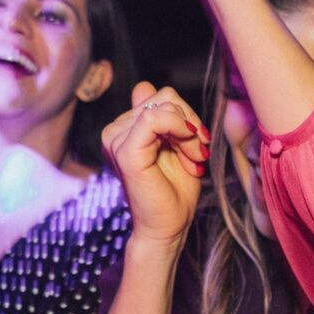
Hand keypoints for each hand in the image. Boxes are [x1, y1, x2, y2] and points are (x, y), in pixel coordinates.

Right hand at [104, 82, 207, 246]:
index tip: (197, 142)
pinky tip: (188, 155)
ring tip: (192, 160)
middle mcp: (115, 131)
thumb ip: (164, 116)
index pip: (160, 96)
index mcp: (126, 128)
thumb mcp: (176, 144)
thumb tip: (143, 86)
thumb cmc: (174, 191)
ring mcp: (116, 140)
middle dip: (190, 124)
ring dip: (189, 132)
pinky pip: (153, 120)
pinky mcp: (124, 152)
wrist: (168, 228)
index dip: (186, 114)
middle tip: (197, 154)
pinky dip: (179, 131)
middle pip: (165, 98)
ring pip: (163, 106)